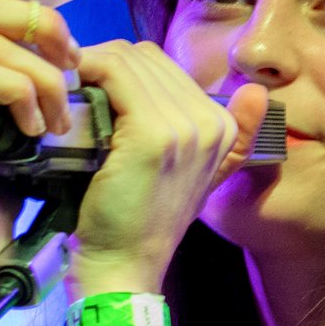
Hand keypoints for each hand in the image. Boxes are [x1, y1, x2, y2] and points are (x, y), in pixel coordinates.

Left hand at [67, 40, 267, 297]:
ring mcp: (185, 127)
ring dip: (88, 68)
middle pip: (143, 56)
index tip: (90, 89)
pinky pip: (112, 75)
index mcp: (223, 127)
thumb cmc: (140, 223)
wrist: (123, 269)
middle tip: (70, 87)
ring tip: (67, 92)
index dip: (121, 71)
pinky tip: (68, 96)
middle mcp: (210, 122)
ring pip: (126, 60)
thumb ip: (230, 137)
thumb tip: (257, 92)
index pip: (162, 64)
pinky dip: (84, 75)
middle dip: (102, 65)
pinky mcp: (153, 134)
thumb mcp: (196, 178)